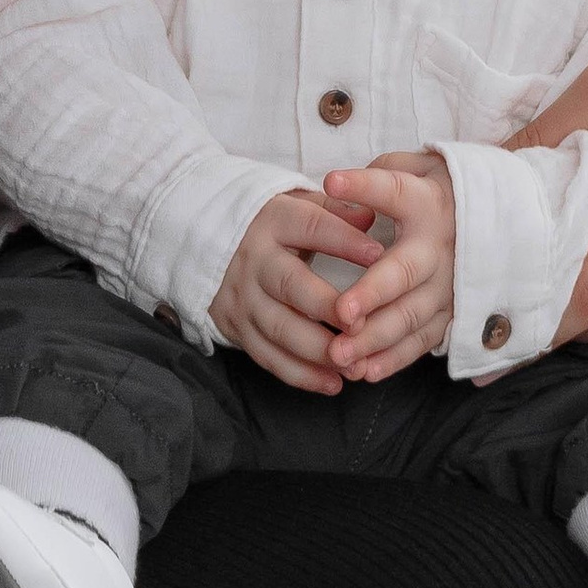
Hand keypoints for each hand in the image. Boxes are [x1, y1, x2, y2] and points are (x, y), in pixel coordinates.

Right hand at [208, 186, 381, 391]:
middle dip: (327, 307)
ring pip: (280, 328)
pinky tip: (333, 383)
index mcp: (274, 221)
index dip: (344, 241)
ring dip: (318, 351)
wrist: (208, 243)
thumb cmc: (276, 226)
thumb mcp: (300, 205)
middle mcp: (255, 259)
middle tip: (360, 325)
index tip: (379, 256)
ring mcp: (244, 296)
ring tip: (353, 364)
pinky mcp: (237, 327)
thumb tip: (370, 216)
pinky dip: (300, 374)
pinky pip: (267, 356)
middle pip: (290, 284)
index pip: (311, 226)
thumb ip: (335, 212)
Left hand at [322, 155, 454, 381]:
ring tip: (339, 354)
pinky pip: (423, 341)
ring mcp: (449, 284)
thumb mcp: (419, 167)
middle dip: (373, 294)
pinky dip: (395, 359)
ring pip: (412, 315)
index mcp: (428, 202)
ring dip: (376, 337)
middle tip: (341, 312)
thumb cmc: (441, 190)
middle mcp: (440, 246)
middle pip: (405, 272)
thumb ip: (382, 173)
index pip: (395, 191)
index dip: (366, 186)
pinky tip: (365, 371)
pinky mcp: (452, 314)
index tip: (332, 182)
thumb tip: (340, 188)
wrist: (503, 218)